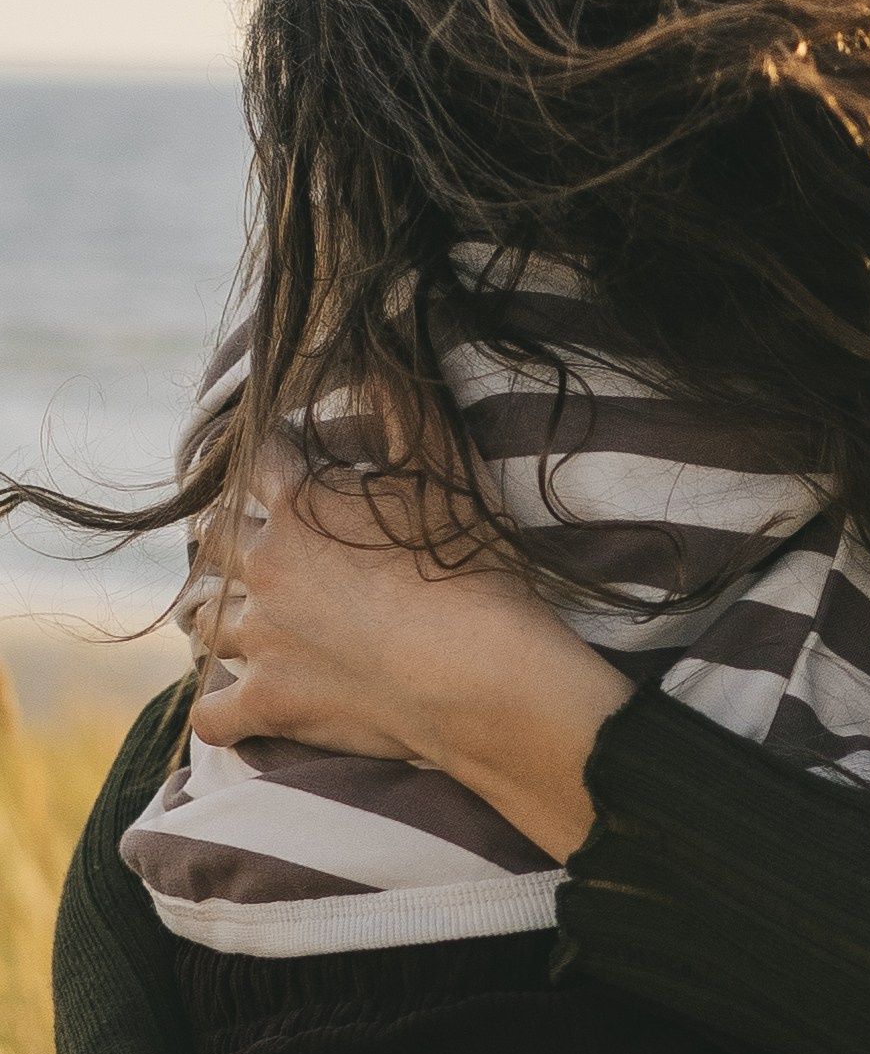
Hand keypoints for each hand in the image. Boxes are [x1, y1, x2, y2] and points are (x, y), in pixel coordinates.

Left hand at [190, 444, 627, 857]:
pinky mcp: (272, 705)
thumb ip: (405, 405)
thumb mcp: (447, 472)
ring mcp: (263, 640)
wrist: (482, 676)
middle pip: (211, 539)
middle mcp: (266, 567)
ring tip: (232, 615)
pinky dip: (222, 711)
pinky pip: (214, 713)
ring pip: (202, 620)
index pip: (260, 458)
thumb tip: (378, 340)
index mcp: (300, 504)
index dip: (274, 454)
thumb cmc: (473, 571)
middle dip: (227, 536)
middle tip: (255, 544)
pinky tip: (237, 706)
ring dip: (214, 613)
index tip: (291, 459)